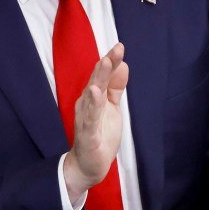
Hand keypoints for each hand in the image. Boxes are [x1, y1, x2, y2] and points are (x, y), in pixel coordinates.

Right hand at [62, 43, 128, 203]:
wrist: (88, 164)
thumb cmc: (100, 132)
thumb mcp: (112, 106)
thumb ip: (115, 87)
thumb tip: (123, 66)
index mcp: (94, 97)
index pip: (103, 75)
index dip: (111, 61)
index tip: (120, 46)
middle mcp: (87, 104)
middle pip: (96, 80)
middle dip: (105, 64)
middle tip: (116, 49)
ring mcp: (86, 118)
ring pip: (92, 96)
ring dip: (97, 79)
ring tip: (104, 63)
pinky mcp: (87, 134)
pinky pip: (89, 118)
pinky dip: (92, 105)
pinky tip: (95, 93)